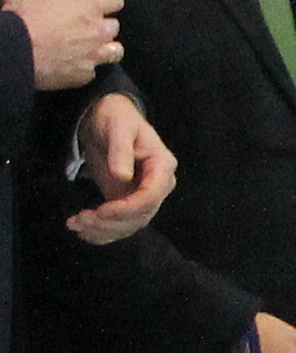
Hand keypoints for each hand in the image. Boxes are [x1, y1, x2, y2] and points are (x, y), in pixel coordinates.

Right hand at [2, 0, 123, 87]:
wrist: (14, 55)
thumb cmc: (20, 24)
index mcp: (88, 6)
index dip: (107, 2)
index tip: (100, 5)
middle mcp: (98, 30)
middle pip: (114, 27)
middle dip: (101, 28)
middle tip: (83, 30)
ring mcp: (95, 55)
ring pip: (115, 51)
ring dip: (103, 50)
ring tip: (86, 51)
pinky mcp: (85, 76)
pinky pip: (93, 72)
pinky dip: (84, 70)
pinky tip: (71, 67)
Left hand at [68, 91, 172, 242]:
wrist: (107, 121)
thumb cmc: (116, 119)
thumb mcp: (118, 128)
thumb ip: (121, 151)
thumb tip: (122, 176)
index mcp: (162, 165)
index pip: (151, 196)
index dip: (127, 208)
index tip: (100, 210)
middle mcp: (158, 185)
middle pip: (142, 215)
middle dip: (111, 222)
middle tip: (80, 219)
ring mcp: (144, 195)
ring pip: (131, 225)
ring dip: (104, 230)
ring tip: (76, 224)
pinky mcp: (127, 202)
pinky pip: (121, 225)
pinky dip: (102, 233)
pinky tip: (82, 230)